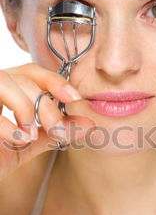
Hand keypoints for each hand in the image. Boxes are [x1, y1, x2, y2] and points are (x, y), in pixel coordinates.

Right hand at [0, 62, 94, 180]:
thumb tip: (88, 124)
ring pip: (4, 81)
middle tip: (58, 130)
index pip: (33, 71)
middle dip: (46, 104)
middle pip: (23, 76)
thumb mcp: (27, 143)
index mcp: (5, 89)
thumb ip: (55, 132)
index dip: (55, 81)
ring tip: (30, 135)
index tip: (75, 98)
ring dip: (25, 107)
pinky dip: (7, 125)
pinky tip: (17, 140)